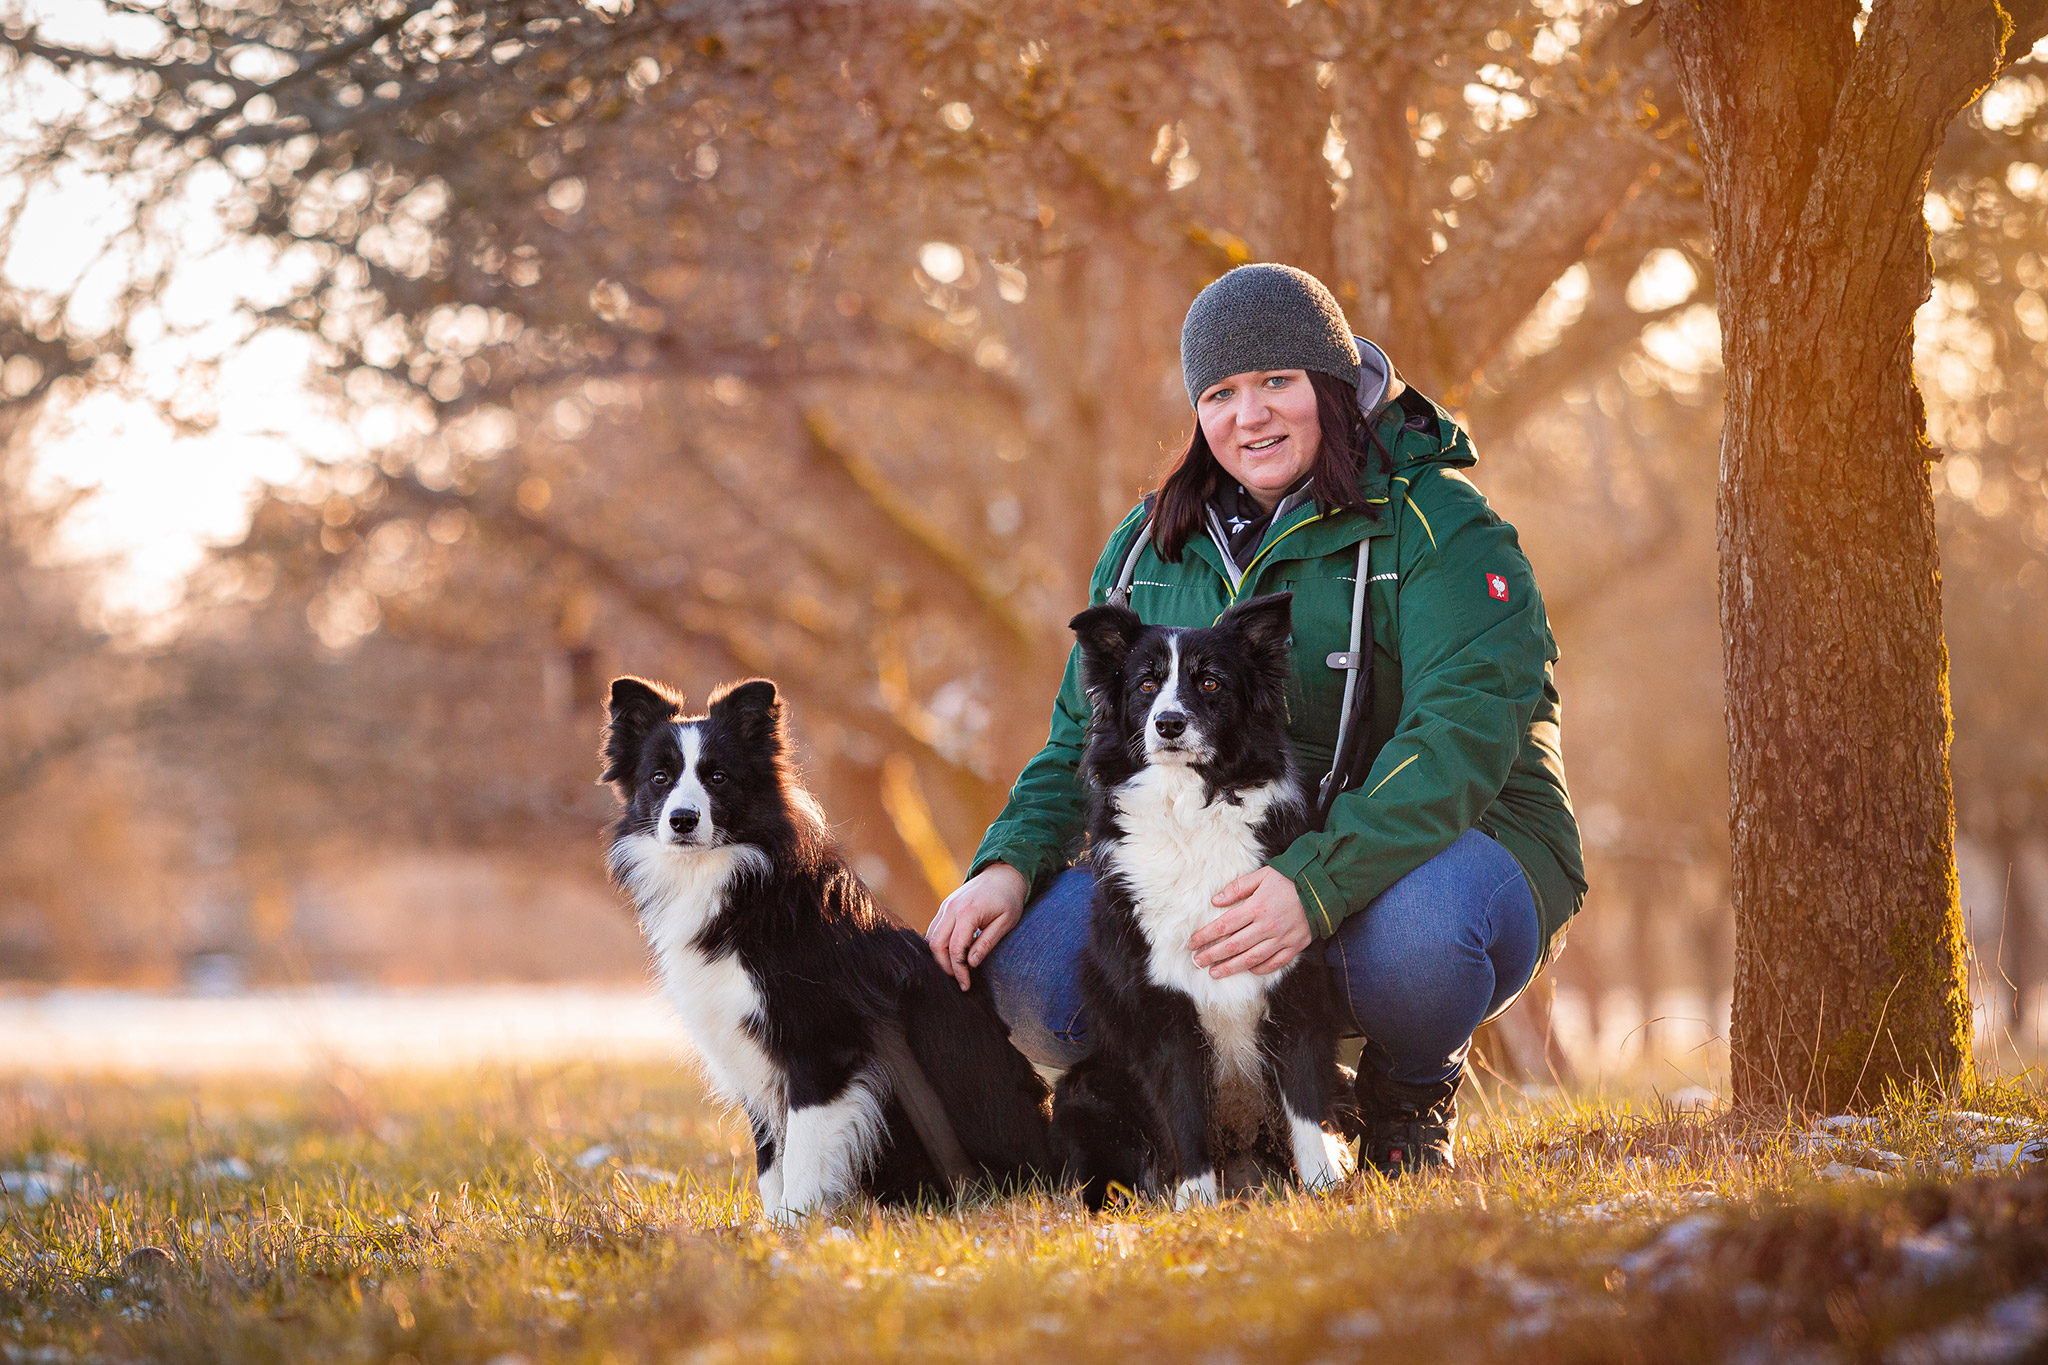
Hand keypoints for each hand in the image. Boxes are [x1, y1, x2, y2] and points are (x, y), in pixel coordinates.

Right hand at [926, 863, 1027, 989]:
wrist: (1002, 874)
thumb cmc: (1008, 899)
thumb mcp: (1005, 923)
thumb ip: (987, 943)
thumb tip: (971, 964)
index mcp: (968, 912)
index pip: (956, 949)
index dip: (959, 970)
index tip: (966, 984)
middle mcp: (951, 908)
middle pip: (936, 945)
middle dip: (945, 966)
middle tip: (959, 979)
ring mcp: (945, 906)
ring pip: (931, 937)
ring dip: (939, 956)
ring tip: (955, 969)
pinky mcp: (945, 906)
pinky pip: (934, 929)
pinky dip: (939, 944)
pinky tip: (952, 954)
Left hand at [1190, 867, 1311, 977]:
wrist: (1322, 887)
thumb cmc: (1289, 879)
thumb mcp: (1261, 875)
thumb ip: (1237, 888)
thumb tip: (1215, 901)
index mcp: (1256, 907)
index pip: (1223, 925)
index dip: (1205, 936)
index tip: (1191, 944)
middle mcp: (1267, 926)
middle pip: (1233, 946)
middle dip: (1212, 955)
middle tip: (1197, 962)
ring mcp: (1281, 939)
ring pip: (1250, 959)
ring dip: (1230, 967)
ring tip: (1214, 973)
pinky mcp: (1294, 946)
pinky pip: (1274, 963)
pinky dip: (1259, 969)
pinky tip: (1247, 970)